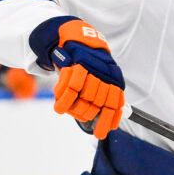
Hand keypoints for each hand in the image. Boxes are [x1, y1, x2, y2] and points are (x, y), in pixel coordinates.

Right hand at [32, 16, 123, 138]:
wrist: (78, 40)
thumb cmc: (89, 66)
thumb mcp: (102, 80)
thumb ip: (104, 99)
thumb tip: (109, 123)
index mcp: (114, 82)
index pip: (113, 106)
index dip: (106, 121)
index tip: (99, 134)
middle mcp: (106, 76)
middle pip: (96, 103)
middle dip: (85, 113)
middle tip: (78, 116)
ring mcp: (92, 69)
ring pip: (83, 96)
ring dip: (72, 107)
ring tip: (65, 110)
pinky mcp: (77, 63)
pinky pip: (70, 86)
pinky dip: (63, 99)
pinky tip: (59, 107)